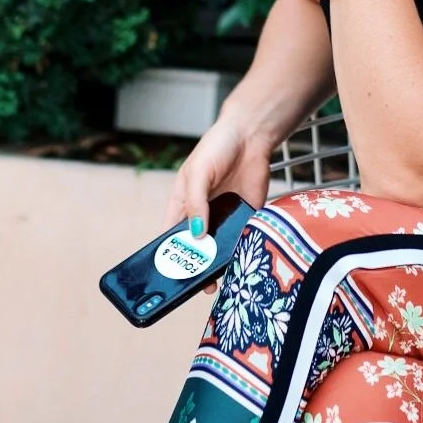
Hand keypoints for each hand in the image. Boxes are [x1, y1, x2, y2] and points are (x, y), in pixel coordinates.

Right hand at [166, 118, 271, 294]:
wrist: (252, 135)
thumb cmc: (217, 147)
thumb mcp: (198, 173)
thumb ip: (195, 204)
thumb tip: (196, 235)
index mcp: (183, 203)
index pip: (171, 235)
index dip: (170, 255)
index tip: (170, 275)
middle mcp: (203, 214)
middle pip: (196, 248)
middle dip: (195, 266)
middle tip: (196, 286)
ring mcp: (225, 217)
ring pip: (219, 248)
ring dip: (219, 264)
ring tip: (218, 283)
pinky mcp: (246, 216)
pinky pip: (242, 239)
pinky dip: (241, 252)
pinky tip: (240, 265)